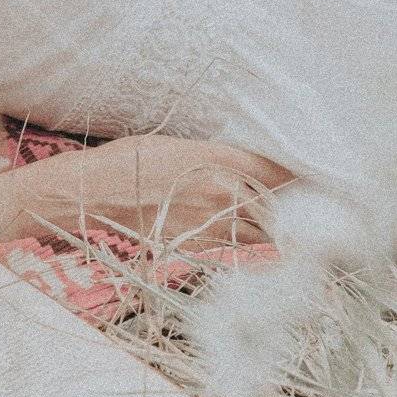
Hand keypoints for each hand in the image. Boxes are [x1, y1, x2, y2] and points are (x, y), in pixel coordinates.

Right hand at [22, 133, 293, 252]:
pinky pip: (235, 251)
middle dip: (290, 208)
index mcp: (219, 161)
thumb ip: (214, 157)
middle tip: (299, 208)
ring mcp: (210, 226)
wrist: (90, 195)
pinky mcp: (196, 248)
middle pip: (277, 207)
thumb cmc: (126, 161)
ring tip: (277, 228)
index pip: (278, 172)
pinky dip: (246, 248)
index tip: (307, 179)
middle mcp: (222, 195)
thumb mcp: (173, 145)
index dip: (298, 177)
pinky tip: (245, 243)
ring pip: (261, 234)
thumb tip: (242, 165)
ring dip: (271, 231)